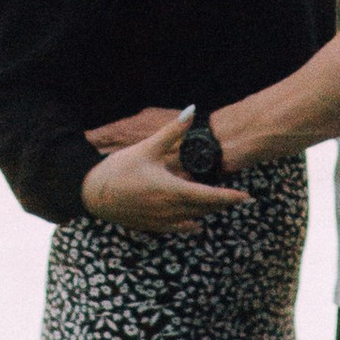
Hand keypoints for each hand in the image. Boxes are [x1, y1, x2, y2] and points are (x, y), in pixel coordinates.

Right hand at [79, 109, 250, 233]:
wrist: (94, 193)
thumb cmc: (120, 169)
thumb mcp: (147, 147)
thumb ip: (172, 131)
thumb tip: (191, 110)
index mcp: (172, 191)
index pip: (209, 197)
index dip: (229, 198)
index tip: (246, 197)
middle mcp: (170, 210)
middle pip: (204, 210)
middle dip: (221, 204)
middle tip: (237, 198)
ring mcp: (161, 222)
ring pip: (193, 220)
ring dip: (206, 213)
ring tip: (217, 204)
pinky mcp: (152, 227)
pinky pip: (178, 228)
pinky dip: (190, 222)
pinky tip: (194, 219)